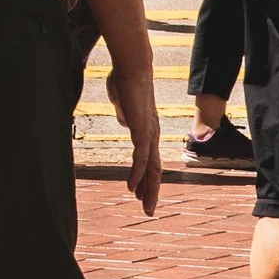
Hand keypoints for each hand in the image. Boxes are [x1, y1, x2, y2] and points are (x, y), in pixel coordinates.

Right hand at [109, 64, 161, 215]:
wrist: (132, 67)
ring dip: (148, 190)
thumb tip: (124, 121)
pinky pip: (141, 159)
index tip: (140, 193)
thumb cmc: (125, 80)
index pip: (150, 160)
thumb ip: (125, 114)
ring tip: (145, 206)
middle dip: (152, 192)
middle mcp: (153, 135)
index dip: (146, 178)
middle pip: (155, 170)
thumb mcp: (123, 103)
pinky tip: (132, 187)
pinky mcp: (142, 131)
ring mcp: (149, 134)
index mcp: (148, 130)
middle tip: (149, 210)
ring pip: (151, 169)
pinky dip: (137, 175)